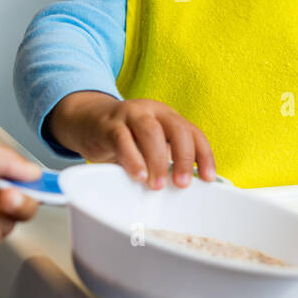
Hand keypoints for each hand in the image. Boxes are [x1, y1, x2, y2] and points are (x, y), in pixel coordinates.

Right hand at [47, 90, 215, 189]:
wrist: (88, 119)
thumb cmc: (125, 136)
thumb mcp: (149, 144)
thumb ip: (165, 158)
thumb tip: (185, 186)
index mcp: (168, 116)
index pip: (193, 133)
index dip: (204, 155)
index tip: (209, 178)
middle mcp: (152, 111)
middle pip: (176, 129)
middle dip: (184, 158)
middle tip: (182, 184)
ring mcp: (130, 115)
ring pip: (150, 132)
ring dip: (157, 160)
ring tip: (157, 184)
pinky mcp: (108, 125)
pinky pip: (122, 139)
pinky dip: (132, 159)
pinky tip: (137, 175)